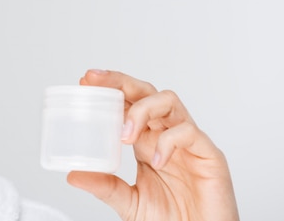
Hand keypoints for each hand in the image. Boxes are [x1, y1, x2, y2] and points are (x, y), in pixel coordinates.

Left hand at [67, 70, 238, 220]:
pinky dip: (168, 142)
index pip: (128, 102)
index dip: (109, 88)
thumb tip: (74, 174)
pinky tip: (156, 161)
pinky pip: (189, 133)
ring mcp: (188, 143)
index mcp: (146, 141)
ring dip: (142, 109)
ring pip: (168, 101)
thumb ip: (105, 186)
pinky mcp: (210, 156)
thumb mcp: (129, 202)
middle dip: (120, 81)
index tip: (85, 81)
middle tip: (96, 81)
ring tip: (124, 134)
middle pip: (146, 92)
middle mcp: (166, 135)